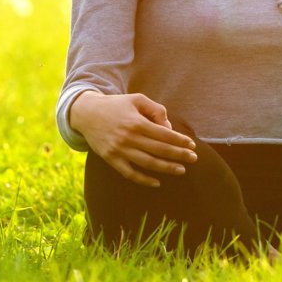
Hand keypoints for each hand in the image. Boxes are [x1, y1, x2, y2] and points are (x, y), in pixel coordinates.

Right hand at [69, 91, 197, 187]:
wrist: (87, 114)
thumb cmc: (117, 105)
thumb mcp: (137, 99)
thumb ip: (156, 110)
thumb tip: (168, 128)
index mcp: (136, 122)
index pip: (164, 134)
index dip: (180, 141)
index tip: (192, 145)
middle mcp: (128, 138)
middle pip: (159, 150)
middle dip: (179, 155)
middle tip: (194, 158)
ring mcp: (119, 150)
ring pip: (147, 163)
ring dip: (166, 168)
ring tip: (181, 170)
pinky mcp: (111, 159)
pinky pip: (130, 173)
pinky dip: (144, 180)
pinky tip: (157, 182)